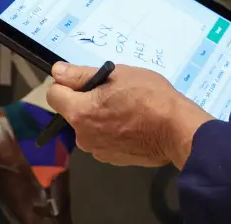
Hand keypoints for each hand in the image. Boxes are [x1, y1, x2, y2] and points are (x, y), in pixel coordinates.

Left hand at [46, 62, 213, 169]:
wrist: (176, 129)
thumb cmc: (149, 96)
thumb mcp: (118, 75)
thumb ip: (82, 75)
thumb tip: (57, 72)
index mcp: (80, 113)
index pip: (53, 94)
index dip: (67, 83)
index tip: (87, 79)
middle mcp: (83, 136)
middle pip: (73, 111)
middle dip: (88, 100)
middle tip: (115, 91)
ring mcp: (98, 151)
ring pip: (90, 126)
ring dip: (100, 116)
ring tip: (128, 107)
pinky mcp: (112, 159)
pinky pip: (104, 139)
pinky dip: (113, 130)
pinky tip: (133, 123)